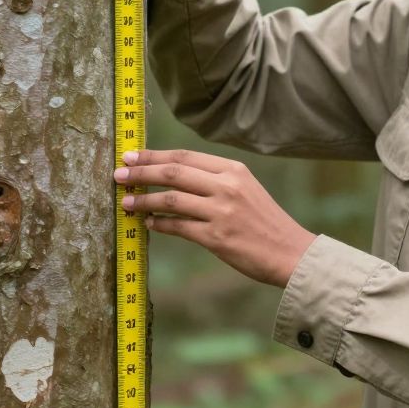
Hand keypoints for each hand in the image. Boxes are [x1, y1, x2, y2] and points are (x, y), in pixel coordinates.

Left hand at [112, 149, 316, 288]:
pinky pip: (178, 227)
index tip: (132, 155)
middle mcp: (226, 186)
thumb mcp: (245, 189)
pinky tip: (148, 224)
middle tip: (119, 174)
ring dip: (143, 200)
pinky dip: (159, 224)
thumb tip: (173, 177)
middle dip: (141, 172)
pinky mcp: (216, 237)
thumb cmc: (265, 221)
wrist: (290, 252)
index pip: (185, 156)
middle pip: (173, 172)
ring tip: (126, 202)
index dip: (155, 155)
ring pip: (170, 199)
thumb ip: (215, 180)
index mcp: (233, 169)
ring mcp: (221, 211)